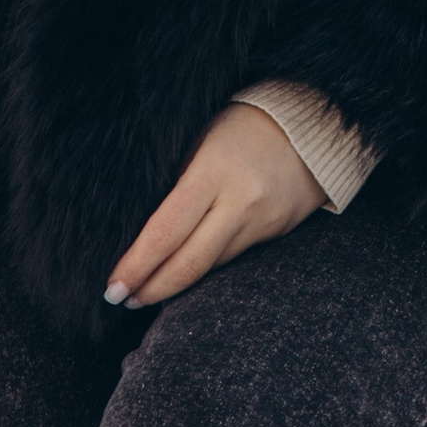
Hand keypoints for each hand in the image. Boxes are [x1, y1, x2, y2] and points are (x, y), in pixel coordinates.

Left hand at [105, 104, 321, 309]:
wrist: (312, 128)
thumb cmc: (244, 126)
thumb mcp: (203, 141)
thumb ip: (179, 185)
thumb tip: (145, 233)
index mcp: (214, 171)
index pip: (167, 231)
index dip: (137, 265)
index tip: (113, 288)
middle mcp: (240, 202)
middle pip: (189, 263)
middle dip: (151, 289)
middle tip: (122, 300)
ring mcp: (262, 222)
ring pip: (210, 267)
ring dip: (177, 282)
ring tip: (148, 288)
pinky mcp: (276, 233)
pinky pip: (233, 258)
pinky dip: (207, 265)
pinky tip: (188, 266)